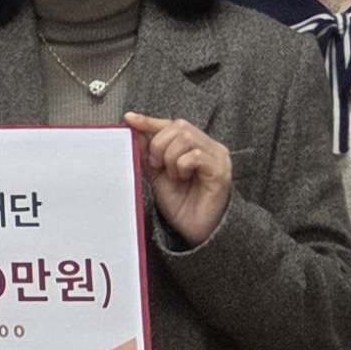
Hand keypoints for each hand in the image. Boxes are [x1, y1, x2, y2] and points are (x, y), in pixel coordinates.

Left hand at [125, 110, 234, 246]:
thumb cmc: (180, 203)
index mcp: (196, 145)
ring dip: (170, 157)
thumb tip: (134, 132)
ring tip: (173, 176)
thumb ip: (148, 154)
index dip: (150, 121)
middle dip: (159, 145)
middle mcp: (210, 147)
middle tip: (158, 165)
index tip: (130, 119)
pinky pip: (196, 156)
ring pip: (186, 138)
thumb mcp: (157, 175)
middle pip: (179, 127)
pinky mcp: (220, 171)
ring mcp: (218, 157)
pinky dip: (182, 166)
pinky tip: (184, 179)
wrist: (195, 230)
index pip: (172, 124)